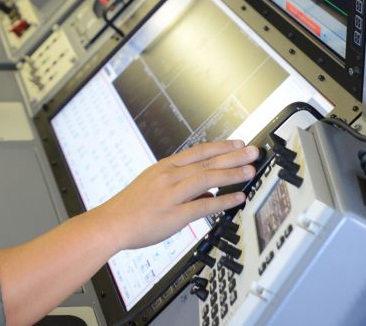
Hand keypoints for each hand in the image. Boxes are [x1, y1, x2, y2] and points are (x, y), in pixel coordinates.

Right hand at [93, 141, 257, 251]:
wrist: (111, 223)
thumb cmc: (130, 207)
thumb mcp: (152, 185)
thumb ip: (178, 184)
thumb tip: (206, 190)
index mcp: (165, 167)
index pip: (198, 151)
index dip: (221, 146)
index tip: (238, 142)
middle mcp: (170, 176)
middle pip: (207, 161)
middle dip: (234, 155)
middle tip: (254, 151)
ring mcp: (172, 194)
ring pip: (208, 179)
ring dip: (232, 174)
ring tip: (251, 171)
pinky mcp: (174, 214)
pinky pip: (204, 206)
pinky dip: (223, 201)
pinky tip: (238, 198)